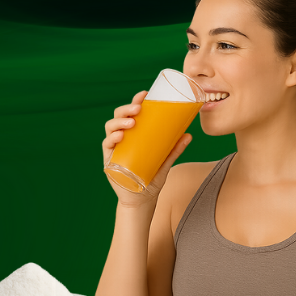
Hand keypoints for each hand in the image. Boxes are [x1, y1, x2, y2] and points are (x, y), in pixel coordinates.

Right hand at [102, 90, 191, 206]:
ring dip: (119, 122)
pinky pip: (107, 145)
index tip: (144, 94)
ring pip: (111, 128)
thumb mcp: (166, 162)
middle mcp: (122, 138)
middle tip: (138, 109)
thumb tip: (189, 134)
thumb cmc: (151, 179)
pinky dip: (111, 139)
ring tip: (131, 122)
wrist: (142, 201)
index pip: (132, 113)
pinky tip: (119, 137)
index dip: (136, 101)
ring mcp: (115, 148)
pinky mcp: (109, 160)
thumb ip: (175, 150)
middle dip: (127, 109)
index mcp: (134, 135)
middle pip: (119, 117)